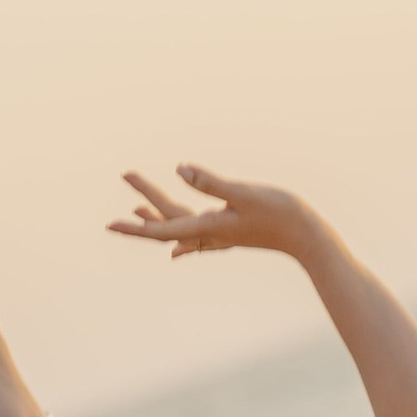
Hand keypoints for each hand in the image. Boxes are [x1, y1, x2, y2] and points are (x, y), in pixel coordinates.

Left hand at [107, 165, 319, 257]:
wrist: (307, 237)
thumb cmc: (279, 213)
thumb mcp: (244, 194)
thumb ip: (211, 183)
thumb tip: (179, 171)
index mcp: (208, 227)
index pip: (163, 228)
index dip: (134, 227)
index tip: (109, 225)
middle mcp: (210, 234)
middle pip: (168, 221)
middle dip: (146, 199)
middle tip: (127, 173)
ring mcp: (221, 235)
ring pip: (181, 227)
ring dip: (158, 216)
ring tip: (137, 207)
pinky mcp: (232, 233)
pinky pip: (197, 234)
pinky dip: (182, 231)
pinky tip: (178, 245)